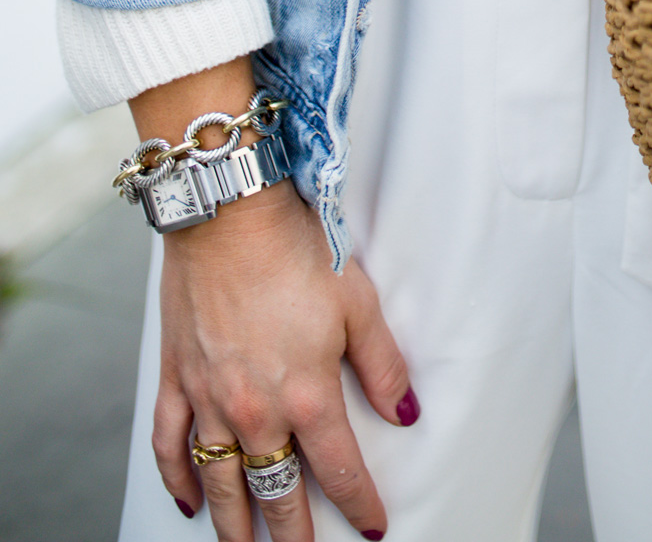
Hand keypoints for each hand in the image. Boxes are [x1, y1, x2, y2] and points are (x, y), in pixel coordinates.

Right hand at [152, 180, 415, 539]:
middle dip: (293, 535)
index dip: (359, 505)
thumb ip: (383, 365)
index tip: (373, 528)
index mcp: (307, 394)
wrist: (229, 213)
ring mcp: (210, 399)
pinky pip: (171, 447)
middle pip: (276, 493)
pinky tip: (191, 504)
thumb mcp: (358, 302)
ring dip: (236, 527)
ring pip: (223, 485)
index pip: (339, 470)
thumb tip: (407, 412)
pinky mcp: (176, 379)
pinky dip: (179, 481)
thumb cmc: (297, 249)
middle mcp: (255, 410)